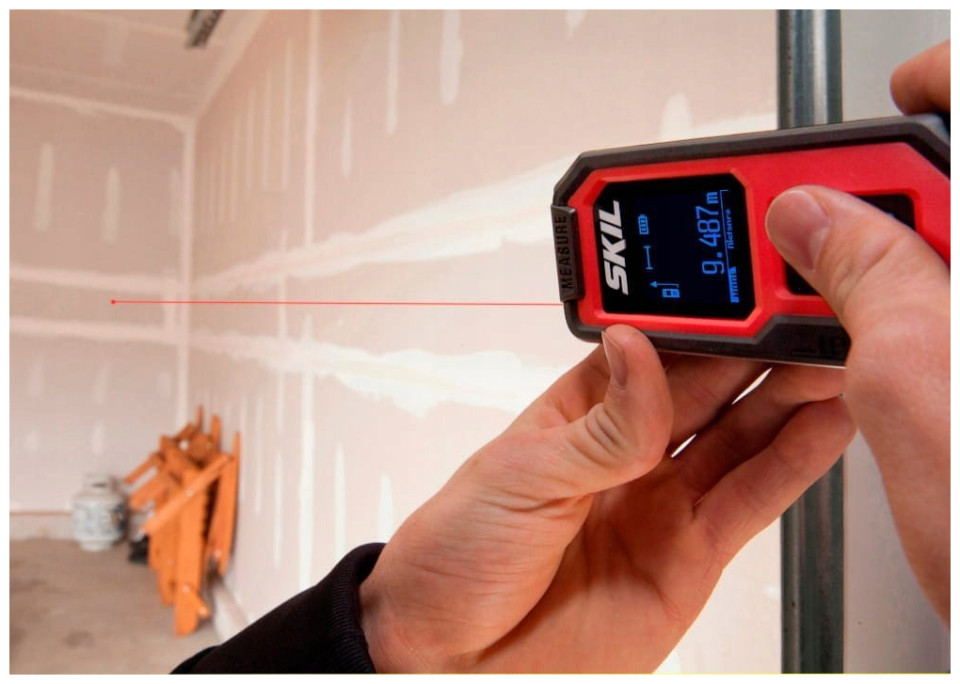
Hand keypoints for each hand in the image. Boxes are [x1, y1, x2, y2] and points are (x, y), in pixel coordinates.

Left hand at [360, 326, 853, 671]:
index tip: (743, 300)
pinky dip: (791, 467)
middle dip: (759, 357)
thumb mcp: (523, 474)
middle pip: (710, 393)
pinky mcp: (690, 558)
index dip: (702, 328)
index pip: (655, 356)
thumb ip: (601, 427)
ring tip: (830, 364)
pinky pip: (749, 505)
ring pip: (741, 442)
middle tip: (805, 322)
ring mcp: (663, 504)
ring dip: (787, 403)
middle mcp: (630, 453)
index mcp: (582, 413)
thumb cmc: (459, 552)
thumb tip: (639, 354)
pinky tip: (821, 429)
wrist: (451, 652)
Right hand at [764, 41, 949, 622]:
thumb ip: (864, 274)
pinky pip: (935, 308)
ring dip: (867, 259)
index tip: (880, 107)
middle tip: (813, 226)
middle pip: (947, 188)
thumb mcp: (920, 382)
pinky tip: (856, 334)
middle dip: (871, 195)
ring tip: (821, 292)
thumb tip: (811, 217)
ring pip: (936, 252)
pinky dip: (887, 305)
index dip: (932, 90)